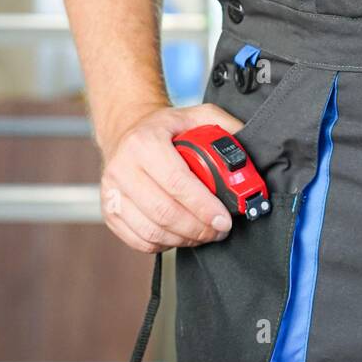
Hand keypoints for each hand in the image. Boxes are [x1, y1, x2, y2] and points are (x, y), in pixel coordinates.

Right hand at [99, 103, 245, 252]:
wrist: (126, 130)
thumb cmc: (166, 128)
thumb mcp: (197, 116)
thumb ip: (225, 128)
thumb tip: (252, 149)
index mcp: (145, 143)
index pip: (177, 182)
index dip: (203, 206)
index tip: (224, 219)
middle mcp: (122, 167)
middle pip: (163, 212)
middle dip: (198, 228)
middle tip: (219, 230)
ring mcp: (112, 192)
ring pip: (151, 230)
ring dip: (183, 239)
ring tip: (204, 234)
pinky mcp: (109, 211)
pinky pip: (138, 239)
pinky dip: (164, 245)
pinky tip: (180, 236)